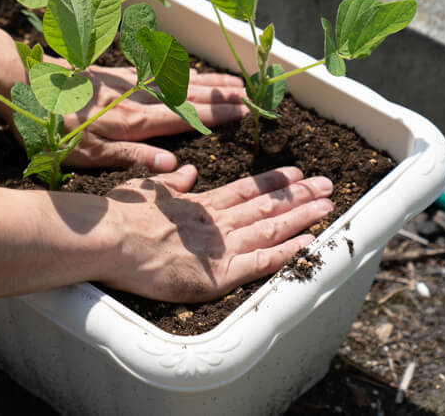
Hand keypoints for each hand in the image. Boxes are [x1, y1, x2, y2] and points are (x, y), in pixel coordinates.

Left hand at [61, 66, 248, 171]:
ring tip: (231, 81)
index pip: (186, 117)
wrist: (24, 82)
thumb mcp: (88, 154)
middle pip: (188, 94)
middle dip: (221, 94)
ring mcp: (125, 80)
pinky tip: (184, 69)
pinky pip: (156, 69)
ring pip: (175, 79)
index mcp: (134, 122)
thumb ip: (133, 157)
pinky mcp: (112, 70)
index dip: (217, 115)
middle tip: (250, 94)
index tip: (245, 112)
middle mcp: (137, 97)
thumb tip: (174, 166)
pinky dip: (177, 70)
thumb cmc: (52, 127)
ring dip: (205, 81)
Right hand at [101, 166, 332, 302]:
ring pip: (271, 229)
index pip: (244, 190)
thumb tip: (189, 171)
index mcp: (199, 203)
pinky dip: (288, 252)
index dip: (272, 182)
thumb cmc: (123, 217)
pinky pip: (262, 262)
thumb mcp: (147, 189)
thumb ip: (173, 183)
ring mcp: (222, 246)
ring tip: (328, 206)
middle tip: (327, 185)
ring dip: (301, 217)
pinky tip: (309, 244)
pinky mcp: (222, 273)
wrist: (116, 239)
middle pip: (265, 206)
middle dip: (298, 196)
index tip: (295, 174)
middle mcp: (217, 222)